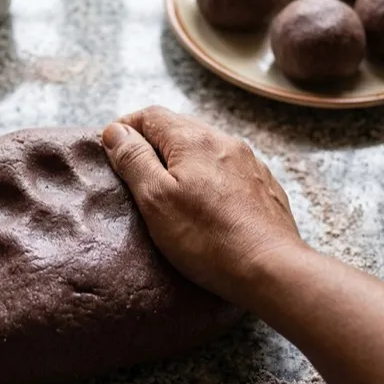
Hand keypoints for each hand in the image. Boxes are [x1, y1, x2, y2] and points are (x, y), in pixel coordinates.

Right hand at [101, 106, 301, 301]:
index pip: (150, 115)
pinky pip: (227, 169)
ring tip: (168, 189)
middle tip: (134, 171)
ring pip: (205, 148)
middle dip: (152, 143)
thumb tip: (115, 131)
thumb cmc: (207, 238)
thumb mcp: (156, 199)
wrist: (272, 268)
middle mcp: (224, 141)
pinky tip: (205, 203)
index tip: (112, 150)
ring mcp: (249, 162)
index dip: (126, 127)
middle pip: (179, 127)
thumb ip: (134, 160)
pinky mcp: (263, 185)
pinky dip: (208, 176)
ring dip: (182, 159)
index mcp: (194, 140)